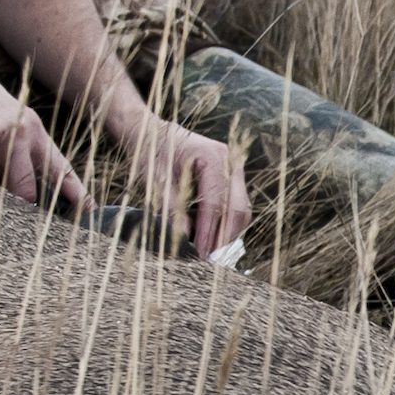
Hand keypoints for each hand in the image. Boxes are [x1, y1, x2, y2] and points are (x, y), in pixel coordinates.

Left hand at [129, 118, 252, 262]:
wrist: (154, 134)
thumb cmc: (153, 154)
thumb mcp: (156, 181)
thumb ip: (171, 208)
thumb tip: (184, 237)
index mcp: (212, 157)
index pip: (216, 204)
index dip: (208, 233)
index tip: (199, 255)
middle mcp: (230, 161)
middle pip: (237, 209)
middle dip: (222, 238)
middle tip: (205, 259)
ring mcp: (234, 169)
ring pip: (241, 210)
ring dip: (226, 234)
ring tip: (207, 251)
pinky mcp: (232, 177)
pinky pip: (236, 206)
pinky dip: (225, 224)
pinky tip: (209, 237)